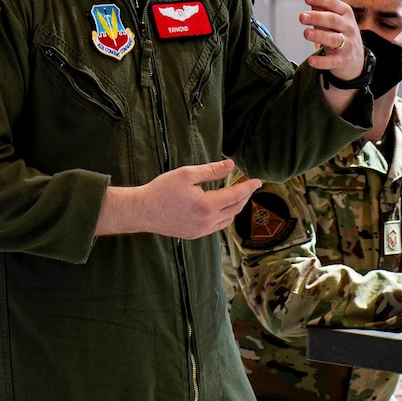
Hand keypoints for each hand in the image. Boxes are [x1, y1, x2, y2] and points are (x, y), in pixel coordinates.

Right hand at [97, 159, 261, 239]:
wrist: (143, 211)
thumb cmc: (162, 190)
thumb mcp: (187, 174)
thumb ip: (212, 170)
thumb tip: (231, 165)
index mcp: (207, 205)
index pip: (236, 195)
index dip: (248, 187)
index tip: (258, 181)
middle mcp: (207, 221)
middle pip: (235, 208)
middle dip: (244, 196)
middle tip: (248, 186)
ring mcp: (201, 231)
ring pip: (228, 220)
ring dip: (235, 207)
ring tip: (236, 195)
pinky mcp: (195, 235)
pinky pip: (217, 226)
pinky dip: (224, 216)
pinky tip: (221, 207)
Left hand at [297, 0, 363, 80]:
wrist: (354, 60)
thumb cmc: (336, 30)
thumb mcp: (327, 12)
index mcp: (344, 12)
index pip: (333, 3)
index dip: (321, 0)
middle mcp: (347, 27)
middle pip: (333, 20)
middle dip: (318, 17)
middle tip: (301, 16)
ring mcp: (347, 45)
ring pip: (334, 39)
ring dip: (320, 36)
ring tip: (305, 33)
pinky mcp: (343, 61)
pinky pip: (333, 61)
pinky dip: (323, 62)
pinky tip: (311, 61)